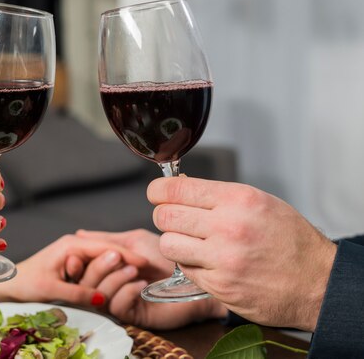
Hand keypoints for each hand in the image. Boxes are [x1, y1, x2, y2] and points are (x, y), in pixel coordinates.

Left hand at [0, 235, 149, 307]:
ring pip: (103, 258)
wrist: (11, 283)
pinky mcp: (75, 262)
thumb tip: (102, 299)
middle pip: (106, 250)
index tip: (144, 263)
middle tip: (147, 269)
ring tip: (138, 274)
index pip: (104, 247)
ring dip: (118, 265)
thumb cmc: (26, 282)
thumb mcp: (52, 289)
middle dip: (126, 258)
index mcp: (70, 245)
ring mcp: (75, 253)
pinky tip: (120, 278)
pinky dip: (108, 271)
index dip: (125, 255)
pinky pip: (96, 265)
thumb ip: (78, 293)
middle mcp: (75, 245)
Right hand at [73, 229, 225, 328]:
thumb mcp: (133, 241)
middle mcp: (108, 284)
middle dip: (98, 267)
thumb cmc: (165, 257)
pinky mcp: (131, 315)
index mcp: (105, 267)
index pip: (79, 267)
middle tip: (116, 257)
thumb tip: (79, 235)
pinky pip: (116, 306)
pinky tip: (143, 284)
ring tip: (134, 269)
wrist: (191, 276)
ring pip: (98, 294)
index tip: (79, 255)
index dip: (76, 261)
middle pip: (84, 281)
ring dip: (114, 278)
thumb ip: (106, 240)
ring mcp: (118, 300)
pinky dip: (127, 291)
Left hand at [149, 176, 336, 330]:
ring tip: (192, 244)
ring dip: (174, 243)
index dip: (158, 191)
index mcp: (238, 199)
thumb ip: (218, 196)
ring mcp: (222, 259)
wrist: (317, 282)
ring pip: (167, 243)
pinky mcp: (219, 286)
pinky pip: (184, 269)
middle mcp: (228, 227)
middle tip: (174, 220)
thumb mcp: (259, 202)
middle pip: (164, 216)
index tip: (157, 193)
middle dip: (164, 216)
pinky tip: (209, 263)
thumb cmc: (289, 240)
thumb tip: (178, 189)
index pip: (175, 189)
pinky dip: (190, 265)